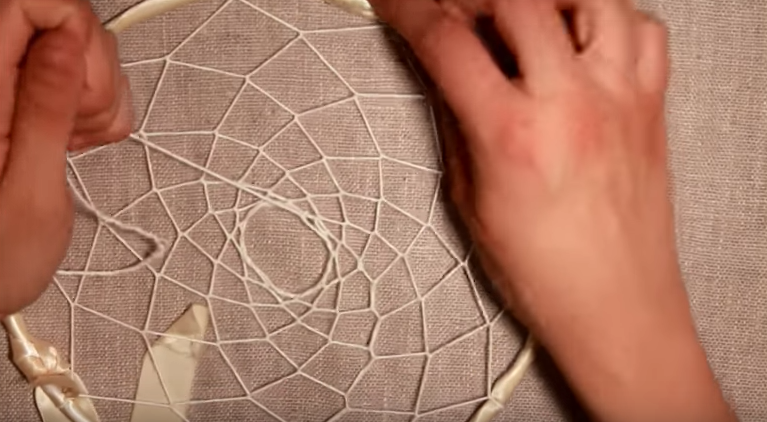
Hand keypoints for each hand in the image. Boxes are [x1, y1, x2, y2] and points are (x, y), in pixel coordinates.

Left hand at [0, 0, 130, 315]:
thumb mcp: (29, 190)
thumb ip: (45, 109)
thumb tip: (64, 42)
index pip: (30, 4)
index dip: (71, 29)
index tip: (79, 84)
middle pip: (65, 22)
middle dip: (92, 73)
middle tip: (77, 126)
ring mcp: (14, 87)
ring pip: (81, 50)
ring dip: (97, 96)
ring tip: (73, 141)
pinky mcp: (32, 99)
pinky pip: (83, 79)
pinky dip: (94, 108)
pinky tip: (73, 139)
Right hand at [371, 0, 735, 420]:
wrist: (616, 306)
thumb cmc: (545, 274)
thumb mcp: (470, 202)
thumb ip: (455, 125)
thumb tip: (441, 75)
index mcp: (513, 137)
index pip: (447, 42)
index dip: (409, 11)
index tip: (395, 3)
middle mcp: (572, 105)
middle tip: (455, 14)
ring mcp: (620, 99)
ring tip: (519, 18)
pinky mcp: (650, 106)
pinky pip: (642, 28)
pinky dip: (607, 16)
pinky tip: (580, 38)